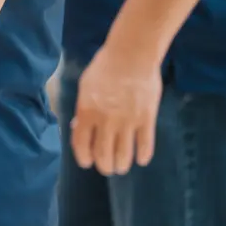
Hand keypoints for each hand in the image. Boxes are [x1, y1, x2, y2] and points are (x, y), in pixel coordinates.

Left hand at [71, 39, 163, 174]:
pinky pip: (145, 144)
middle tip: (107, 168)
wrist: (131, 56)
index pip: (81, 143)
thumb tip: (78, 126)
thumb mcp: (84, 87)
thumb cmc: (103, 68)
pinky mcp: (147, 119)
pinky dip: (143, 155)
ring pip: (124, 154)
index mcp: (86, 112)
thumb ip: (82, 109)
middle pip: (103, 154)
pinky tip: (141, 160)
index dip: (83, 157)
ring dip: (122, 165)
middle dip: (104, 166)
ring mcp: (127, 122)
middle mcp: (105, 121)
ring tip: (121, 167)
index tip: (86, 163)